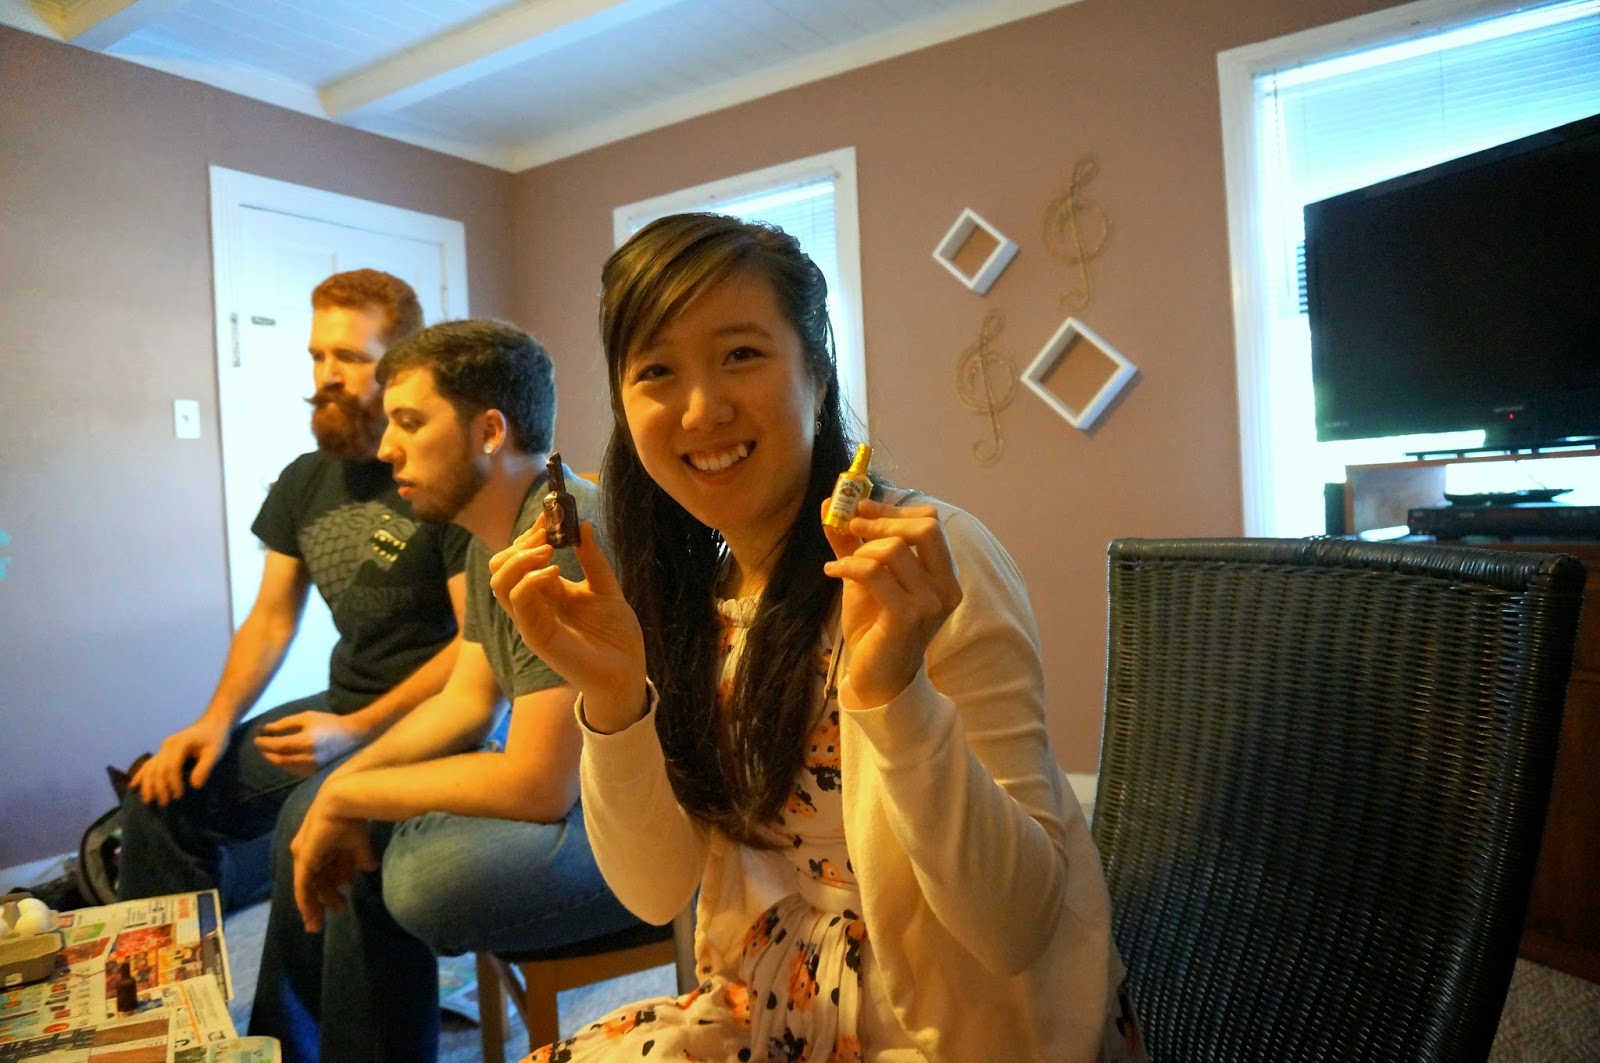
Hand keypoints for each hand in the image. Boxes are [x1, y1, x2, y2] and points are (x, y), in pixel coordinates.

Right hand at [129, 716, 231, 805]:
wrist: (212, 723)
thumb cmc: (215, 738)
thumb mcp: (215, 752)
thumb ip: (205, 768)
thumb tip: (195, 786)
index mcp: (180, 744)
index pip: (171, 766)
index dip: (173, 782)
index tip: (179, 796)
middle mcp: (167, 745)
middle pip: (158, 769)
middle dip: (159, 787)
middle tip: (164, 803)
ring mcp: (163, 748)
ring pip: (150, 767)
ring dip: (148, 785)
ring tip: (148, 801)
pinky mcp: (163, 751)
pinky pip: (148, 763)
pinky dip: (141, 775)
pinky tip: (133, 786)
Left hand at [253, 711, 365, 775]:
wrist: (353, 735)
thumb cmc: (329, 722)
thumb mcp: (307, 717)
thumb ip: (286, 723)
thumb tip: (267, 729)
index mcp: (306, 741)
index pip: (279, 745)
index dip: (265, 743)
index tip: (256, 738)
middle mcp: (308, 756)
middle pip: (280, 759)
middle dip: (266, 752)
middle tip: (260, 746)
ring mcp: (313, 766)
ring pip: (286, 767)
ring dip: (274, 760)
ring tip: (268, 752)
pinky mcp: (316, 772)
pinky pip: (295, 771)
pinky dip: (284, 765)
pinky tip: (281, 759)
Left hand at [290, 785, 377, 932]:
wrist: (343, 803)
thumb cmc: (352, 818)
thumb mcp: (359, 843)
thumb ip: (361, 857)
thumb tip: (368, 868)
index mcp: (322, 847)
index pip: (324, 874)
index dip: (331, 891)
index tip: (339, 906)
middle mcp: (309, 854)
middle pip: (315, 883)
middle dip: (322, 903)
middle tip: (328, 920)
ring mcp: (304, 857)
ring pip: (308, 888)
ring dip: (314, 907)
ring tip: (320, 923)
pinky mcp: (304, 861)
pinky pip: (302, 887)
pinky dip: (305, 901)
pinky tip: (310, 914)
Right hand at [488, 518, 647, 732]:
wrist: (627, 672)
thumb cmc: (616, 635)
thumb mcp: (607, 588)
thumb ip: (593, 559)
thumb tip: (584, 524)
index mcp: (548, 592)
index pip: (521, 557)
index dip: (530, 534)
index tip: (550, 514)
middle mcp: (534, 605)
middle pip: (500, 567)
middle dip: (519, 544)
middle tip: (546, 534)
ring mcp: (532, 621)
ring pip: (499, 583)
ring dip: (519, 559)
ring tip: (547, 551)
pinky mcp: (537, 636)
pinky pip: (518, 603)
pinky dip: (530, 581)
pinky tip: (553, 572)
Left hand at [821, 497, 962, 708]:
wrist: (876, 676)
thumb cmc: (876, 626)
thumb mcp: (866, 577)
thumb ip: (853, 541)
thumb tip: (831, 503)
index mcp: (944, 574)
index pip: (932, 523)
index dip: (895, 510)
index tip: (861, 508)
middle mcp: (946, 588)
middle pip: (926, 529)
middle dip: (883, 521)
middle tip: (853, 526)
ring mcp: (930, 604)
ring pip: (896, 550)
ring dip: (862, 550)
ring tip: (843, 564)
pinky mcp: (908, 618)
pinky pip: (875, 573)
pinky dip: (848, 566)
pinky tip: (832, 572)